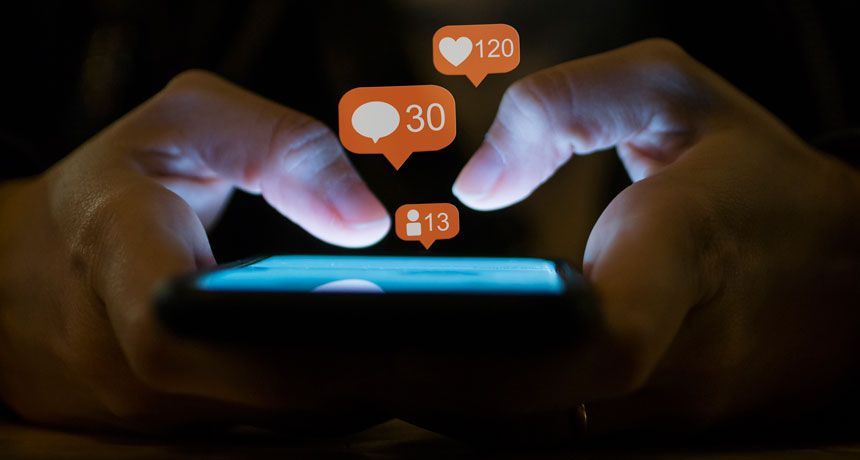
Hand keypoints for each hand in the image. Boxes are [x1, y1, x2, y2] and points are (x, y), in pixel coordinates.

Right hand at [0, 71, 389, 432]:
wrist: (38, 260)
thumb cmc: (120, 180)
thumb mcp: (190, 122)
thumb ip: (282, 147)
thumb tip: (367, 224)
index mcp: (114, 249)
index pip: (171, 325)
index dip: (266, 334)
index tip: (359, 306)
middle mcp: (116, 348)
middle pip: (243, 391)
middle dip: (346, 371)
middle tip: (436, 339)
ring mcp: (142, 401)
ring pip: (264, 422)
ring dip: (348, 391)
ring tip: (426, 353)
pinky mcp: (172, 425)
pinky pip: (261, 426)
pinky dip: (324, 398)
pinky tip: (374, 368)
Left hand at [389, 39, 859, 440]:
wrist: (847, 268)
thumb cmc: (756, 173)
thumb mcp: (673, 93)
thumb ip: (563, 108)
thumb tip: (477, 186)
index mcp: (682, 257)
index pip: (605, 338)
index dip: (506, 351)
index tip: (400, 333)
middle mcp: (674, 356)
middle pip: (536, 405)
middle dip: (424, 385)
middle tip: (325, 349)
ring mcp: (668, 410)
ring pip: (536, 432)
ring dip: (440, 403)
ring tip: (348, 362)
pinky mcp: (655, 428)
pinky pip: (553, 432)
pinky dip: (481, 410)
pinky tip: (418, 379)